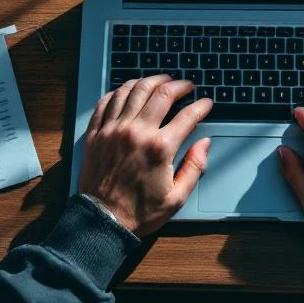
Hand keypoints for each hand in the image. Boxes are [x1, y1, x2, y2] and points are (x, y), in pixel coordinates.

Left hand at [78, 75, 212, 236]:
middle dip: (179, 85)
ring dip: (150, 81)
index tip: (206, 103)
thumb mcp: (177, 197)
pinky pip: (108, 101)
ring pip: (133, 90)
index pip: (188, 116)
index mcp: (159, 148)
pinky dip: (120, 91)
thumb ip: (195, 167)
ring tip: (161, 81)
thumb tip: (204, 143)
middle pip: (161, 93)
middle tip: (186, 86)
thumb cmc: (139, 212)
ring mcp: (114, 130)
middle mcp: (136, 132)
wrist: (102, 221)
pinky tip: (129, 90)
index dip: (201, 106)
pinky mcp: (97, 133)